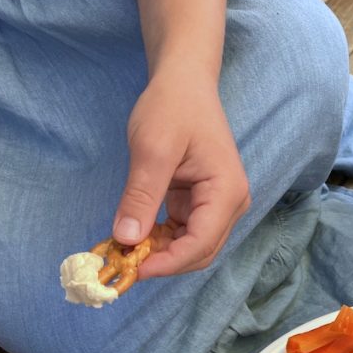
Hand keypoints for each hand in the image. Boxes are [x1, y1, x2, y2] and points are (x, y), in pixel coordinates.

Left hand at [111, 72, 250, 278]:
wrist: (184, 83)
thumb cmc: (172, 108)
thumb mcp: (152, 150)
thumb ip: (141, 196)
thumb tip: (125, 239)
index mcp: (227, 193)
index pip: (201, 243)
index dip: (168, 262)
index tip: (133, 268)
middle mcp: (230, 205)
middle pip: (200, 252)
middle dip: (164, 262)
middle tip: (123, 263)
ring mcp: (217, 206)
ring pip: (191, 247)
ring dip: (160, 254)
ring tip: (125, 249)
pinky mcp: (201, 204)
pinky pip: (183, 233)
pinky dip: (160, 240)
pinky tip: (135, 236)